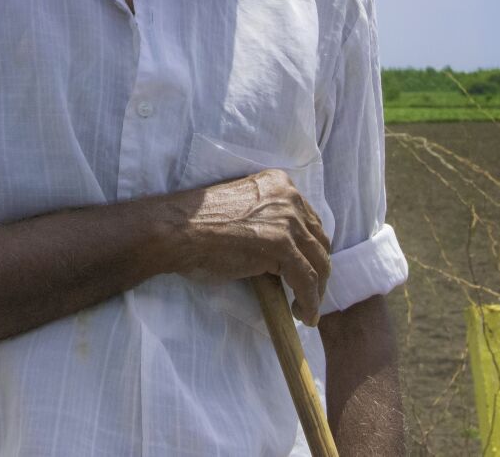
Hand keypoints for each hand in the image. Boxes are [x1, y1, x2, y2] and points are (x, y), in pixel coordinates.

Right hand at [164, 168, 330, 325]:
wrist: (180, 229)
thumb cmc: (199, 224)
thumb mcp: (244, 211)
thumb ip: (268, 220)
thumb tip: (286, 254)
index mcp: (279, 184)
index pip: (310, 221)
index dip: (311, 249)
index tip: (307, 269)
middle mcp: (289, 197)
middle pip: (319, 240)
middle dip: (318, 269)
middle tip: (308, 293)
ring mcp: (288, 220)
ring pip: (318, 262)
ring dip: (316, 291)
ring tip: (306, 310)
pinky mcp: (283, 245)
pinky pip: (306, 280)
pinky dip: (309, 301)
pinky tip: (304, 315)